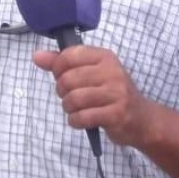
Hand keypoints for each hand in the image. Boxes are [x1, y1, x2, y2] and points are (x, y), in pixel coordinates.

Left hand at [33, 45, 154, 149]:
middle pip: (68, 79)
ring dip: (68, 108)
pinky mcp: (116, 114)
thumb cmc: (111, 93)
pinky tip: (81, 120)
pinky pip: (82, 117)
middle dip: (62, 92)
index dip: (58, 69)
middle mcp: (112, 71)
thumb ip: (62, 63)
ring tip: (76, 109)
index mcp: (104, 56)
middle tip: (70, 96)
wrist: (142, 119)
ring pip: (73, 99)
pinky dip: (75, 121)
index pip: (69, 56)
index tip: (62, 77)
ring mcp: (116, 93)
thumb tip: (36, 56)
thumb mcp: (91, 73)